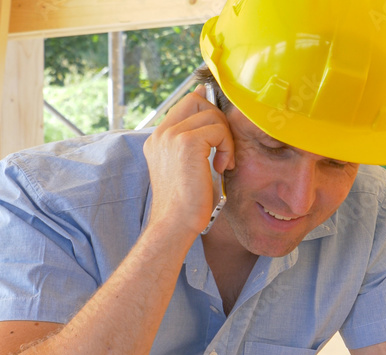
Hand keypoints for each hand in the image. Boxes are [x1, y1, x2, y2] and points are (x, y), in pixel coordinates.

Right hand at [142, 84, 234, 235]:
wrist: (175, 223)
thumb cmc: (187, 203)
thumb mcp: (189, 167)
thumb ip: (196, 143)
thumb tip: (210, 119)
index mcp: (158, 139)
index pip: (185, 104)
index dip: (207, 109)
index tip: (219, 130)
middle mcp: (161, 134)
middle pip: (197, 100)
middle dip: (218, 121)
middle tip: (222, 149)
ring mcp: (171, 136)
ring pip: (210, 114)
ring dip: (225, 138)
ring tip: (223, 162)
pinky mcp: (186, 142)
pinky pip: (218, 130)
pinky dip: (227, 147)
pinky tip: (221, 168)